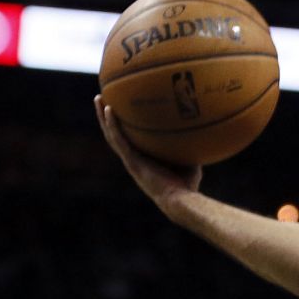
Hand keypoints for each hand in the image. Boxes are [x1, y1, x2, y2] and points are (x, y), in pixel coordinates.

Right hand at [94, 95, 201, 210]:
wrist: (179, 200)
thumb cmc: (187, 185)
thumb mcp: (189, 160)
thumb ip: (189, 146)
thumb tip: (199, 129)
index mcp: (142, 160)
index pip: (128, 140)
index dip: (122, 127)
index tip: (121, 110)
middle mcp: (133, 159)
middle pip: (115, 134)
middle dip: (107, 117)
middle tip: (103, 99)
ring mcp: (130, 160)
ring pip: (111, 135)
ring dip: (103, 116)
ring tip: (99, 99)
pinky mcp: (132, 161)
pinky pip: (119, 139)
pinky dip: (113, 124)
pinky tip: (109, 109)